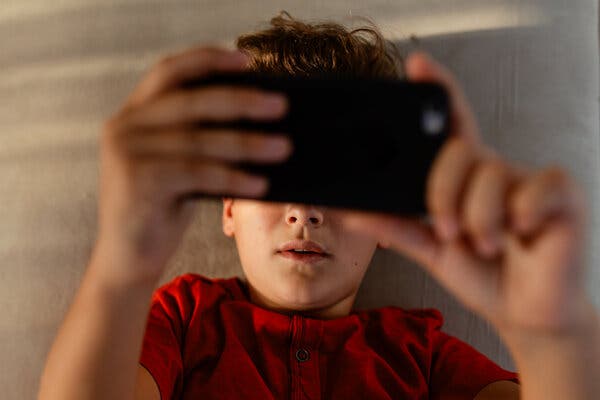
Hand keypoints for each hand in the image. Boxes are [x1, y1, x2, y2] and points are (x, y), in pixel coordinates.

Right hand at [96, 46, 291, 282]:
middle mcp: (124, 126)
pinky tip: (260, 184)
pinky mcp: (137, 181)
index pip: (169, 70)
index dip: (208, 59)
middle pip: (192, 101)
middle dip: (241, 101)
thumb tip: (258, 116)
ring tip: (283, 148)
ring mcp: (126, 152)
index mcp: (134, 114)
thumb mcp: (181, 164)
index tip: (247, 59)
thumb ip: (200, 136)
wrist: (128, 259)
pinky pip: (197, 173)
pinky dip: (233, 178)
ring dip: (247, 144)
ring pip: (199, 140)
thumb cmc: (163, 209)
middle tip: (280, 106)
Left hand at [344, 51, 592, 337]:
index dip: (438, 90)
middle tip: (446, 232)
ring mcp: (528, 179)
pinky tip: (523, 233)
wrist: (523, 312)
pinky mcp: (562, 194)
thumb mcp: (429, 249)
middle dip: (443, 194)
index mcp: (463, 177)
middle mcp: (494, 170)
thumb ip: (395, 228)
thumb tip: (351, 213)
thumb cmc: (480, 274)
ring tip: (486, 247)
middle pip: (459, 150)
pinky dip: (520, 214)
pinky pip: (536, 187)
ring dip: (479, 219)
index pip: (450, 124)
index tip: (417, 65)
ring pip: (490, 173)